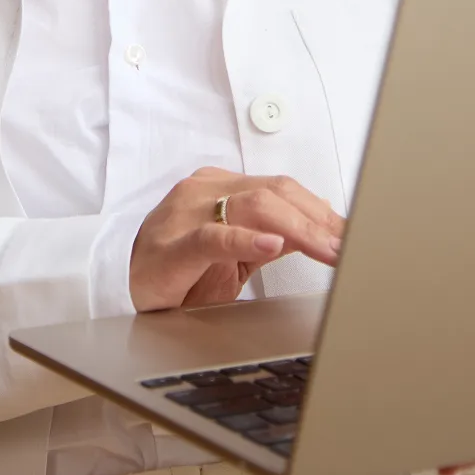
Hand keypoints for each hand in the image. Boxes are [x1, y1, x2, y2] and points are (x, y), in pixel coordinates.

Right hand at [129, 166, 344, 311]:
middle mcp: (204, 190)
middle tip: (349, 246)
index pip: (281, 188)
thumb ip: (268, 235)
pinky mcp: (172, 246)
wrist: (122, 288)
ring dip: (298, 229)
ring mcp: (186, 214)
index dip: (320, 210)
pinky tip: (273, 245)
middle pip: (274, 192)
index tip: (352, 234)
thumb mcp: (232, 251)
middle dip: (318, 219)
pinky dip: (246, 239)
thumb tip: (318, 230)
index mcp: (219, 186)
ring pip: (252, 206)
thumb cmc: (177, 270)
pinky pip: (213, 237)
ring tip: (327, 248)